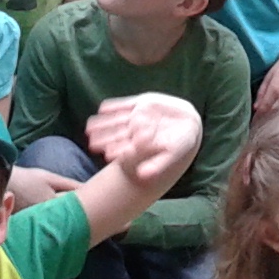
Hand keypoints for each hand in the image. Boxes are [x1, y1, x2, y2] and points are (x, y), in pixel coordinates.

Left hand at [86, 93, 205, 184]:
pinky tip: (102, 108)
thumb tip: (142, 177)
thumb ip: (157, 165)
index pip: (124, 148)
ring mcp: (137, 115)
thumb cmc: (181, 143)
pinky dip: (115, 105)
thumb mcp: (172, 155)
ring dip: (103, 123)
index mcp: (139, 145)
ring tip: (89, 127)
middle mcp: (135, 130)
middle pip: (116, 134)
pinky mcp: (142, 102)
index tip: (106, 155)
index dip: (115, 151)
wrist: (190, 122)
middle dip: (103, 138)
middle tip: (91, 143)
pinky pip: (125, 104)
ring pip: (116, 119)